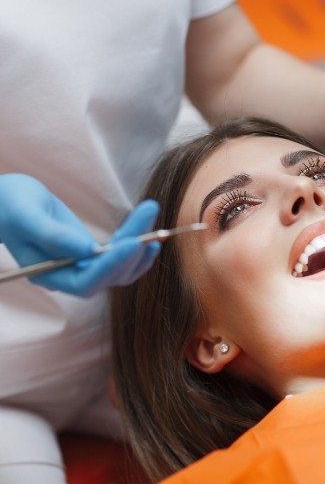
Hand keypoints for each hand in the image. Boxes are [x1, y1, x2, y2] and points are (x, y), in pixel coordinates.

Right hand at [0, 174, 160, 296]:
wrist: (7, 202)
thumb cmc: (9, 205)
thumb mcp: (25, 214)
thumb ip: (52, 235)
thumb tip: (88, 251)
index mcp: (48, 274)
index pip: (88, 281)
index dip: (113, 265)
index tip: (135, 242)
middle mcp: (69, 277)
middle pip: (111, 273)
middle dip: (134, 247)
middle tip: (149, 213)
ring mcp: (83, 267)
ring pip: (121, 266)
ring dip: (140, 242)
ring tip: (151, 213)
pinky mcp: (92, 255)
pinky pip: (121, 258)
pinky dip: (137, 247)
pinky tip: (151, 236)